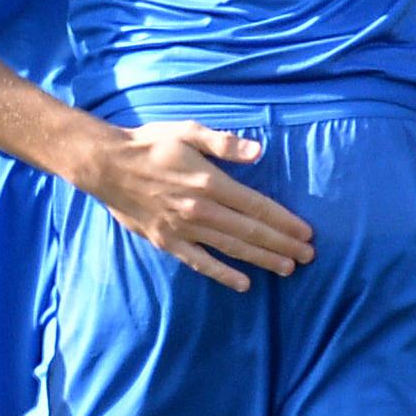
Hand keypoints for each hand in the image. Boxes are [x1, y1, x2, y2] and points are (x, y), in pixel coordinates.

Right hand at [81, 120, 315, 288]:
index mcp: (209, 182)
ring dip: (262, 260)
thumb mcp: (187, 131)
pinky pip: (200, 262)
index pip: (257, 206)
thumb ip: (223, 143)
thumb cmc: (150, 144)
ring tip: (289, 268)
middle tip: (308, 256)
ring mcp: (184, 229)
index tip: (306, 233)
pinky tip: (244, 284)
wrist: (106, 165)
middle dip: (282, 245)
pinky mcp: (168, 242)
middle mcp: (200, 210)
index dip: (284, 222)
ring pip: (231, 249)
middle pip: (250, 231)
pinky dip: (223, 274)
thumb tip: (258, 152)